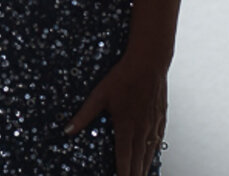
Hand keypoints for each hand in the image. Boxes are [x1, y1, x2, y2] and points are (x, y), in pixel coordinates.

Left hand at [65, 56, 167, 175]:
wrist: (149, 63)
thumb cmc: (122, 77)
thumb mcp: (99, 95)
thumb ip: (84, 115)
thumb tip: (67, 130)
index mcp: (126, 126)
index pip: (123, 157)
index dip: (122, 172)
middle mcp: (142, 129)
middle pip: (138, 159)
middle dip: (134, 174)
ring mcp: (153, 124)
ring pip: (149, 152)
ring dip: (145, 167)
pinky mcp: (161, 118)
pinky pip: (158, 141)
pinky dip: (154, 152)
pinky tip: (152, 156)